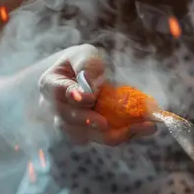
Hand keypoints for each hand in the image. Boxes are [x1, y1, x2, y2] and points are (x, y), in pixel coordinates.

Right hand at [38, 44, 155, 146]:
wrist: (82, 76)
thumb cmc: (82, 62)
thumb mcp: (85, 55)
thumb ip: (87, 67)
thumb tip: (90, 90)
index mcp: (51, 84)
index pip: (59, 91)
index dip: (74, 96)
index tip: (89, 99)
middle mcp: (55, 109)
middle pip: (70, 120)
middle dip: (92, 122)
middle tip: (110, 124)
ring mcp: (69, 125)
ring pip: (86, 136)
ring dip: (113, 134)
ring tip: (141, 127)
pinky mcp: (86, 135)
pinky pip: (101, 139)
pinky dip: (122, 134)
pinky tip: (143, 128)